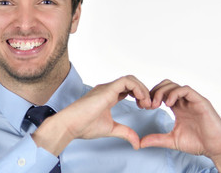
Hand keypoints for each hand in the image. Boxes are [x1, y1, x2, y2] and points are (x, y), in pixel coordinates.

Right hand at [33, 75, 150, 154]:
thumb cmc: (84, 125)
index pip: (128, 89)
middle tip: (148, 105)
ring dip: (142, 89)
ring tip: (146, 103)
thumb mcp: (111, 129)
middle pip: (131, 82)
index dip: (139, 96)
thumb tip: (137, 142)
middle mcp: (107, 89)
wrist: (72, 125)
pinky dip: (137, 88)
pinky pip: (127, 81)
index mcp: (108, 96)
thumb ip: (125, 132)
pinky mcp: (107, 89)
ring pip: (130, 79)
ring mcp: (107, 88)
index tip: (144, 107)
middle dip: (143, 92)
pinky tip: (141, 99)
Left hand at [140, 79, 220, 171]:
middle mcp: (184, 101)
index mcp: (178, 107)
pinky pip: (186, 90)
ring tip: (157, 104)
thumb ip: (157, 139)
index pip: (161, 93)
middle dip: (154, 92)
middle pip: (166, 85)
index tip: (144, 107)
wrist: (216, 148)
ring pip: (174, 85)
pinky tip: (168, 104)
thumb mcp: (172, 140)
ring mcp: (192, 100)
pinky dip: (174, 93)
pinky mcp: (200, 101)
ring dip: (162, 92)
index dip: (150, 97)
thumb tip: (140, 143)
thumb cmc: (198, 143)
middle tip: (149, 104)